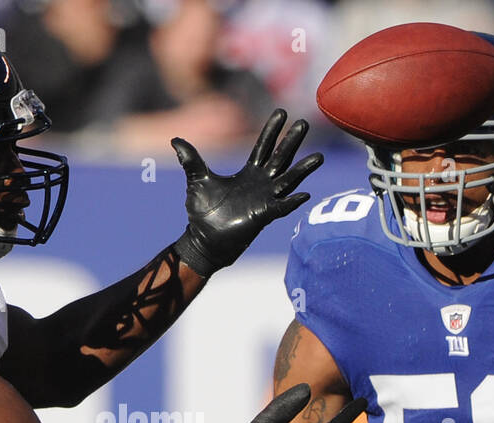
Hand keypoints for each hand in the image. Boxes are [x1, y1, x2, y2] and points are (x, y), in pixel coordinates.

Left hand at [171, 109, 323, 275]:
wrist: (203, 240)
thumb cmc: (203, 212)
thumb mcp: (197, 180)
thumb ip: (191, 160)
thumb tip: (175, 139)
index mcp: (247, 173)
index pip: (263, 147)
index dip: (272, 130)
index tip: (282, 112)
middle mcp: (260, 184)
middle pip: (280, 158)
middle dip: (291, 142)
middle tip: (304, 123)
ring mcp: (264, 200)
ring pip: (288, 181)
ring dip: (302, 170)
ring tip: (318, 157)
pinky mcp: (262, 216)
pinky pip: (281, 208)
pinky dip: (292, 202)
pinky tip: (304, 194)